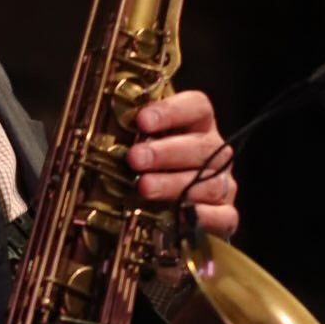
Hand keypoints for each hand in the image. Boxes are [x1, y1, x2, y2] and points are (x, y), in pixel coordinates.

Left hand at [126, 90, 238, 237]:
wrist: (173, 208)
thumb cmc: (149, 164)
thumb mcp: (139, 142)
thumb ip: (128, 131)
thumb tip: (98, 125)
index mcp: (197, 123)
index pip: (196, 106)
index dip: (171, 111)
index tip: (142, 121)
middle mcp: (215, 151)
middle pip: (201, 146)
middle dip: (165, 153)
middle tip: (134, 159)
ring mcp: (223, 183)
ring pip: (208, 181)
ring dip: (174, 184)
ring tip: (144, 187)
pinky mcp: (226, 214)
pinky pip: (224, 215)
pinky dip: (205, 217)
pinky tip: (181, 215)